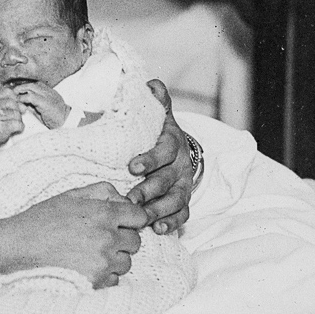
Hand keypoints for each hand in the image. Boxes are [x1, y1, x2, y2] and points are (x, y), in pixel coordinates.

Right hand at [0, 88, 24, 145]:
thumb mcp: (1, 107)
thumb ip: (12, 103)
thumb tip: (24, 107)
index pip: (7, 91)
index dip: (15, 97)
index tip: (16, 104)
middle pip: (12, 102)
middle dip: (18, 109)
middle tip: (16, 115)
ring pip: (15, 114)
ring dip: (19, 119)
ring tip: (15, 122)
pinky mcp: (0, 129)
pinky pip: (16, 124)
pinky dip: (20, 126)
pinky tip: (17, 128)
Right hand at [0, 180, 147, 288]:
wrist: (17, 248)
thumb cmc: (41, 220)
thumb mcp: (69, 196)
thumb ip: (100, 191)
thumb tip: (122, 197)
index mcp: (103, 213)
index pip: (139, 216)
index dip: (131, 219)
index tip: (122, 222)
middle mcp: (107, 238)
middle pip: (135, 242)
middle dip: (122, 240)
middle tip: (100, 239)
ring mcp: (102, 262)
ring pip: (126, 263)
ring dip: (114, 259)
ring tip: (90, 254)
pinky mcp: (95, 282)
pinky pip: (114, 280)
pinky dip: (104, 275)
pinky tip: (85, 267)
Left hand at [10, 81, 70, 128]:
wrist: (67, 121)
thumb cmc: (55, 117)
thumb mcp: (43, 108)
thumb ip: (34, 104)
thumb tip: (23, 102)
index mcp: (48, 91)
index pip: (33, 84)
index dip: (23, 85)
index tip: (14, 89)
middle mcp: (47, 91)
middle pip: (30, 83)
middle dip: (19, 86)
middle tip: (10, 91)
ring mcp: (46, 95)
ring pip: (30, 87)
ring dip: (20, 90)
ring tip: (12, 95)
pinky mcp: (45, 102)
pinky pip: (31, 97)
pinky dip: (23, 99)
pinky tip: (19, 102)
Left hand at [125, 79, 193, 234]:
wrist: (179, 150)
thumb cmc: (159, 133)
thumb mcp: (159, 116)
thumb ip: (156, 102)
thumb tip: (151, 84)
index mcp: (172, 143)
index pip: (164, 151)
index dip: (149, 159)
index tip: (131, 166)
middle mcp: (180, 166)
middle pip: (167, 180)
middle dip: (149, 190)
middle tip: (130, 198)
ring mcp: (183, 185)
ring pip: (176, 200)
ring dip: (159, 209)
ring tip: (142, 218)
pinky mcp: (184, 201)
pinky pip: (182, 214)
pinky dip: (172, 223)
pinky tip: (158, 229)